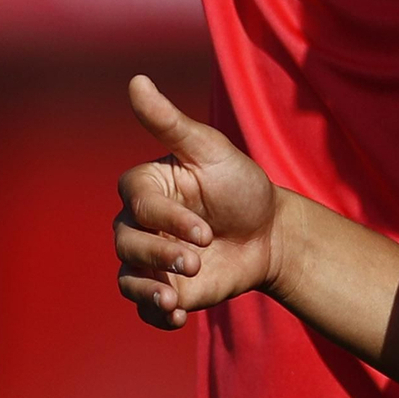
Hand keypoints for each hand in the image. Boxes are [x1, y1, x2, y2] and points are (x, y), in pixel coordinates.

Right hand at [115, 76, 283, 329]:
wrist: (271, 234)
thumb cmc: (241, 185)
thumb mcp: (211, 150)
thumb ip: (170, 120)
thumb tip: (136, 80)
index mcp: (146, 187)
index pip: (137, 204)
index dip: (166, 219)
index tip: (204, 232)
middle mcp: (139, 223)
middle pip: (127, 242)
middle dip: (159, 255)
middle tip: (196, 260)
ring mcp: (149, 259)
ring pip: (128, 276)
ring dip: (147, 290)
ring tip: (174, 299)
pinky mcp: (163, 289)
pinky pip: (144, 307)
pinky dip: (154, 315)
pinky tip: (176, 316)